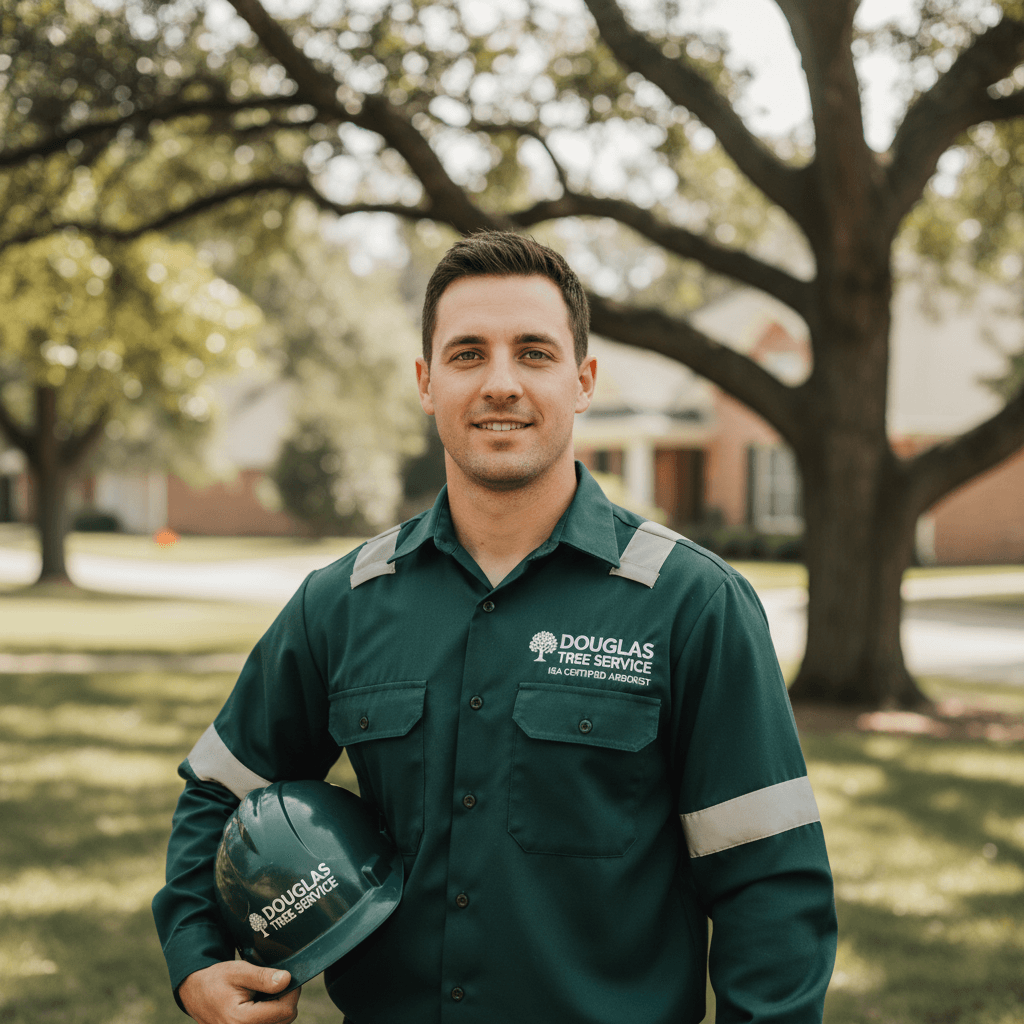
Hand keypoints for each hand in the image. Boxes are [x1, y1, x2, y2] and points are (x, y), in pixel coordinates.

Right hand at [178, 962, 300, 1023]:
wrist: (196, 993)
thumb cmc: (216, 980)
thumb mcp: (239, 971)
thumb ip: (263, 977)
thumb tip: (287, 980)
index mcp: (241, 1020)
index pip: (284, 1011)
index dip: (292, 992)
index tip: (288, 978)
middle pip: (284, 1020)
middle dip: (286, 1000)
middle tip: (276, 983)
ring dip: (279, 1009)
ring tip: (265, 994)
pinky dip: (270, 1016)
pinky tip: (262, 1005)